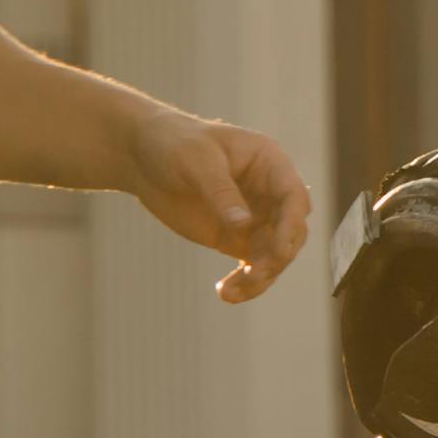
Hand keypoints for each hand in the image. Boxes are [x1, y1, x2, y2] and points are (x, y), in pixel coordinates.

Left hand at [125, 105, 317, 306]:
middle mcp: (270, 194)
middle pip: (291, 231)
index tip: (280, 250)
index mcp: (269, 164)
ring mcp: (255, 219)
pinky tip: (226, 293)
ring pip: (274, 256)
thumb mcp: (196, 161)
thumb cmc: (174, 144)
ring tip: (231, 291)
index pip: (294, 196)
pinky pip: (251, 267)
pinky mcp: (236, 239)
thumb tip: (244, 225)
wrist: (143, 156)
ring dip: (260, 277)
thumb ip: (220, 191)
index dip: (292, 224)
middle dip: (278, 256)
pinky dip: (243, 284)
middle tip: (255, 274)